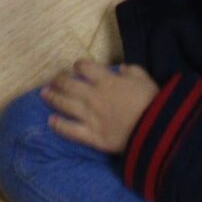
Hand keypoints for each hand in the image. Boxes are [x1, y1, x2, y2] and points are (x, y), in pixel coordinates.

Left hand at [41, 61, 159, 152]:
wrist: (156, 130)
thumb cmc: (153, 102)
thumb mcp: (144, 78)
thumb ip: (131, 70)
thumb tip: (120, 68)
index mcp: (106, 80)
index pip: (85, 67)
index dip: (79, 65)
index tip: (76, 67)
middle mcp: (93, 96)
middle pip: (69, 84)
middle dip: (59, 80)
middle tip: (53, 80)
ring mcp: (90, 116)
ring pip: (65, 104)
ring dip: (52, 98)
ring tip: (44, 94)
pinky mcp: (92, 136)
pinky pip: (71, 130)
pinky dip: (59, 125)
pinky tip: (51, 121)